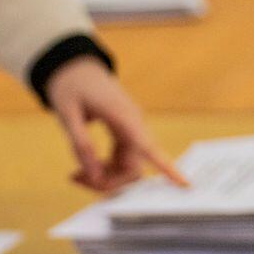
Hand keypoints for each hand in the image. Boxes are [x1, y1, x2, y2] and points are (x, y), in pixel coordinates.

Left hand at [44, 57, 186, 193]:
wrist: (76, 68)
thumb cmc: (71, 86)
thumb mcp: (67, 113)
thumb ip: (81, 144)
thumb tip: (95, 176)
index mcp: (124, 116)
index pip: (149, 147)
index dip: (167, 167)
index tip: (186, 185)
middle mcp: (133, 126)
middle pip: (133, 168)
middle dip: (108, 182)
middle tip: (76, 178)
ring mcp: (130, 131)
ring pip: (127, 168)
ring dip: (104, 178)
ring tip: (76, 175)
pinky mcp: (124, 135)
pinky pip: (120, 162)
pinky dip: (104, 170)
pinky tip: (84, 169)